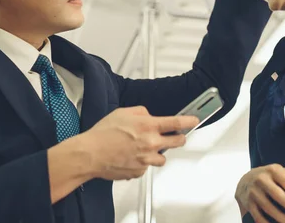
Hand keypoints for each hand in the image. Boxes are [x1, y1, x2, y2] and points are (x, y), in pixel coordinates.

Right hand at [81, 106, 198, 180]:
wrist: (89, 154)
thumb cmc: (103, 134)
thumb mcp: (123, 112)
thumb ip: (142, 112)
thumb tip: (150, 116)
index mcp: (149, 126)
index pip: (177, 123)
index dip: (189, 121)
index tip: (194, 120)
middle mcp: (151, 144)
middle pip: (178, 142)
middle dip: (179, 138)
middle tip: (173, 136)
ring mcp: (146, 159)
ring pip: (163, 158)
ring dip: (157, 152)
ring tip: (143, 148)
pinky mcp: (140, 171)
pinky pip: (147, 167)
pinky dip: (142, 162)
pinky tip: (131, 157)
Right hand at [235, 164, 284, 222]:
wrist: (245, 180)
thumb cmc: (268, 177)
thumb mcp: (283, 175)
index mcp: (273, 170)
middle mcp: (261, 179)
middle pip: (277, 195)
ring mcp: (253, 192)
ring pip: (268, 207)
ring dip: (281, 217)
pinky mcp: (248, 203)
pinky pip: (258, 215)